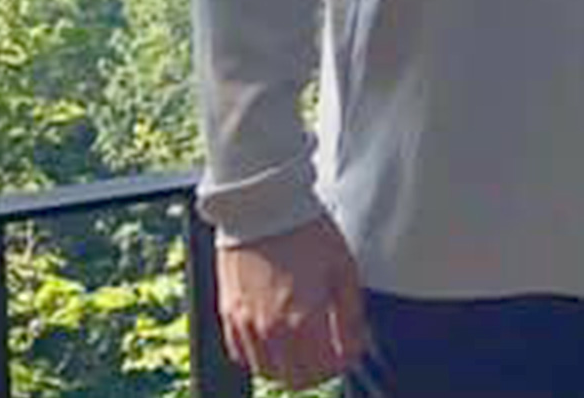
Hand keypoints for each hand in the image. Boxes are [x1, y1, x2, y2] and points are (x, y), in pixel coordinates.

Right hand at [215, 213, 368, 389]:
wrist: (263, 204)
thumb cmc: (305, 231)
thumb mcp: (343, 268)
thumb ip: (350, 315)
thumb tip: (356, 345)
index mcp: (304, 319)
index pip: (326, 369)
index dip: (343, 363)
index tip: (350, 351)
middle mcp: (272, 329)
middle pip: (296, 379)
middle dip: (319, 371)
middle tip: (331, 353)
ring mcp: (245, 324)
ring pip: (268, 372)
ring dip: (289, 368)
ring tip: (304, 348)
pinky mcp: (228, 314)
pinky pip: (241, 355)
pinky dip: (260, 357)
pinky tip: (275, 342)